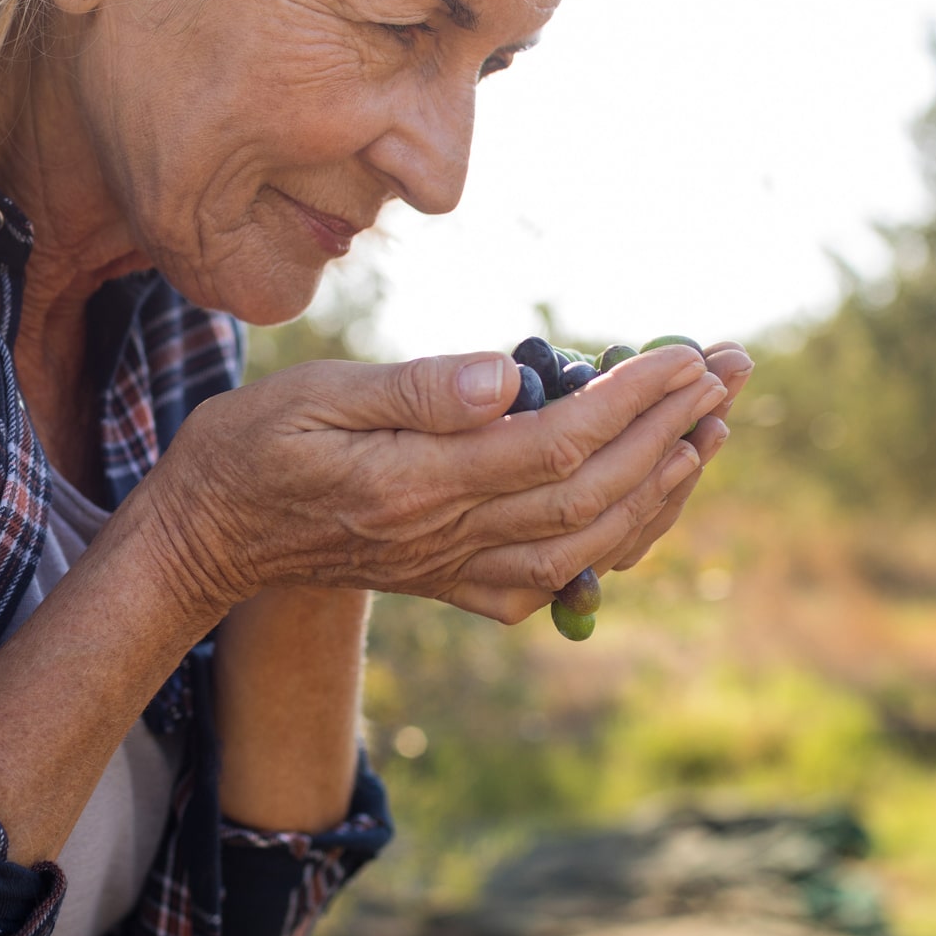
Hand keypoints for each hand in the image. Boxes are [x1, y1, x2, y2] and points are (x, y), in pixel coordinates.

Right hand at [135, 345, 727, 624]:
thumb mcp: (313, 394)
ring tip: (713, 429)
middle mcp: (447, 538)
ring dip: (662, 488)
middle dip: (673, 431)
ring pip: (587, 542)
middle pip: (592, 492)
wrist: (206, 539)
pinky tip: (647, 502)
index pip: (557, 441)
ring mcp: (454, 568)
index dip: (634, 400)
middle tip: (729, 371)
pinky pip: (555, 577)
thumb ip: (414, 389)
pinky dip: (615, 542)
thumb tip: (513, 374)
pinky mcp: (452, 581)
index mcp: (417, 484)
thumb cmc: (250, 448)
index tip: (687, 353)